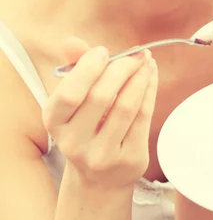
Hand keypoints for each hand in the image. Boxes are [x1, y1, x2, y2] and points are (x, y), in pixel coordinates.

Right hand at [42, 37, 157, 190]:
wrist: (99, 177)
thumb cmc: (87, 125)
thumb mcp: (75, 99)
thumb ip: (75, 67)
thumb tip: (71, 41)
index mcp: (54, 122)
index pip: (69, 94)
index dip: (88, 68)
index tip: (104, 51)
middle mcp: (74, 143)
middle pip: (100, 97)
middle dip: (121, 68)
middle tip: (134, 54)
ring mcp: (102, 156)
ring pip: (126, 106)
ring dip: (140, 76)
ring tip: (146, 61)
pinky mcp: (129, 160)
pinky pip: (143, 117)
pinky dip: (149, 90)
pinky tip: (151, 76)